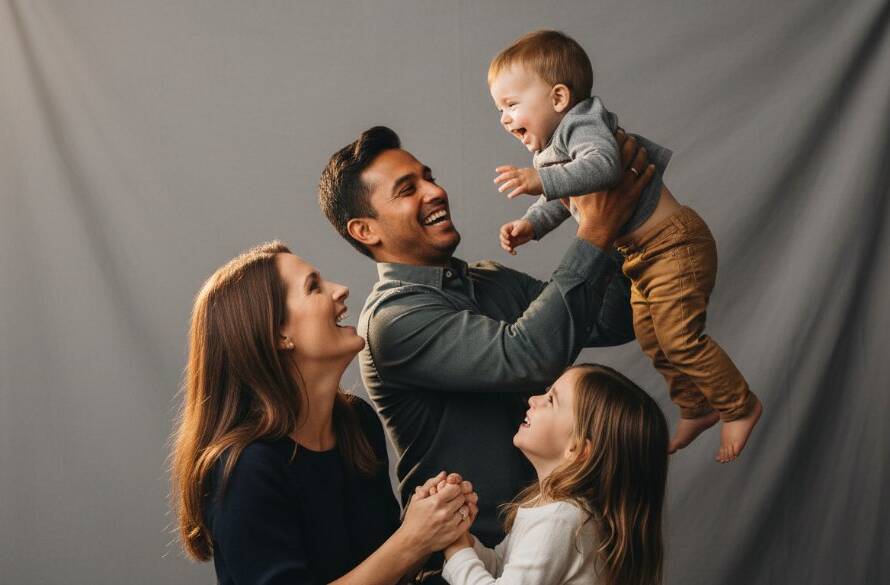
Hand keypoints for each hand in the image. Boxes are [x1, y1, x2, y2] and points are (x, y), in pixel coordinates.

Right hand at [400, 473, 473, 554]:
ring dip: (462, 507)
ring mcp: (450, 524)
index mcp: (436, 501)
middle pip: (462, 497)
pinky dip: (465, 517)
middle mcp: (445, 512)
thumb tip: (444, 474)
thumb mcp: (417, 498)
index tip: (450, 491)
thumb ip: (431, 483)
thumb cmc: (413, 519)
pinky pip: (467, 521)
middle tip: (452, 500)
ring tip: (454, 509)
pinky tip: (457, 517)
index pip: (455, 488)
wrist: (412, 542)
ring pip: (466, 509)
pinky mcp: (454, 534)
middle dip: (458, 496)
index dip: (454, 488)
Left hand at [494, 166, 543, 198]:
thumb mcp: (529, 174)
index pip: (511, 168)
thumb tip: (516, 179)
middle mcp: (522, 175)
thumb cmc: (539, 178)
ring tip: (500, 190)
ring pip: (513, 182)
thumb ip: (522, 176)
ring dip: (505, 186)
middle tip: (495, 181)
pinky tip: (509, 196)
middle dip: (502, 178)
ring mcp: (525, 181)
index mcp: (522, 171)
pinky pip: (519, 190)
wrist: (549, 180)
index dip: (503, 169)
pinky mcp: (528, 187)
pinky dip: (514, 193)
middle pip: (510, 174)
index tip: (496, 170)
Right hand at [499, 219, 534, 254]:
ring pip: (504, 244)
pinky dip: (511, 252)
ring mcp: (509, 239)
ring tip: (510, 250)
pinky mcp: (512, 245)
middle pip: (502, 237)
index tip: (508, 236)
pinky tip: (514, 253)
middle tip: (509, 243)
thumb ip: (517, 229)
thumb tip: (513, 234)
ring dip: (506, 248)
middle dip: (504, 241)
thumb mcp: (522, 226)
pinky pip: (510, 249)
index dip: (504, 233)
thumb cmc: (525, 225)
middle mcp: (507, 234)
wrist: (530, 230)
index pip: (503, 230)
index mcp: (508, 227)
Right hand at [572, 129, 654, 248]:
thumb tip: (556, 170)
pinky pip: (645, 180)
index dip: (616, 138)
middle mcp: (614, 176)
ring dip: (641, 154)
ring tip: (642, 149)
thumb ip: (567, 180)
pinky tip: (651, 166)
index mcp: (600, 173)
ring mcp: (626, 186)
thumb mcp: (573, 193)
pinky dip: (649, 171)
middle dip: (630, 142)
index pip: (611, 149)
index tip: (618, 132)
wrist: (598, 228)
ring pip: (638, 164)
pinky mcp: (634, 196)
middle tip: (631, 138)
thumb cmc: (585, 211)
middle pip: (627, 152)